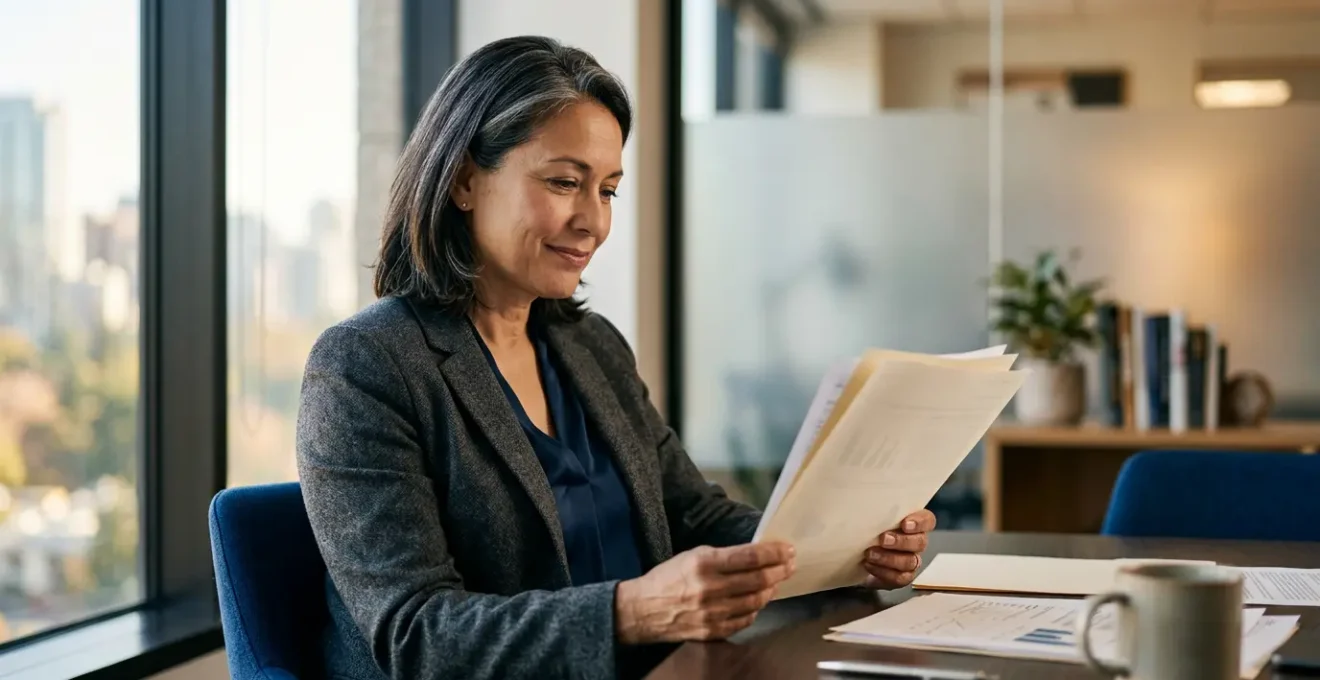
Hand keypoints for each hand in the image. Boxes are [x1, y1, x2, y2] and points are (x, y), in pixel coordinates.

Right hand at [614, 541, 794, 644]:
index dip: (774, 553)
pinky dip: (756, 609)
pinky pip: (745, 620)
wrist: (643, 610)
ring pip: (755, 601)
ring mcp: (713, 613)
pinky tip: (759, 600)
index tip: (788, 549)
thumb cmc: (669, 577)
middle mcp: (711, 588)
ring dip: (771, 590)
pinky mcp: (713, 631)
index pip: (749, 557)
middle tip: (790, 564)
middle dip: (780, 570)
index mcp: (704, 564)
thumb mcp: (692, 555)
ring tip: (776, 581)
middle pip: (758, 579)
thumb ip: (723, 556)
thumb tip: (755, 555)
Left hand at [861, 509, 935, 589]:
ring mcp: (911, 560)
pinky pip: (900, 578)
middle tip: (883, 539)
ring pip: (910, 561)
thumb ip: (874, 510)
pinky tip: (869, 565)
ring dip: (889, 558)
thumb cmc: (865, 529)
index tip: (904, 524)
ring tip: (870, 554)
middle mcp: (916, 542)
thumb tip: (861, 499)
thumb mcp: (869, 516)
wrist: (854, 555)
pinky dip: (883, 572)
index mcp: (913, 523)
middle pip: (920, 542)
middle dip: (901, 541)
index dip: (919, 522)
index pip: (927, 520)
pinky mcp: (902, 577)